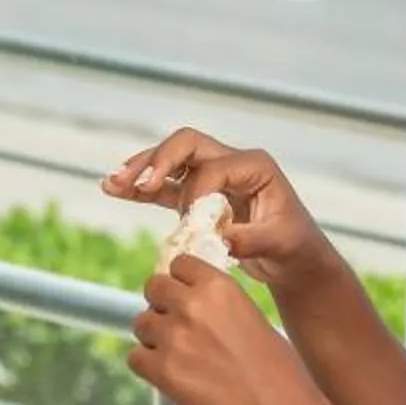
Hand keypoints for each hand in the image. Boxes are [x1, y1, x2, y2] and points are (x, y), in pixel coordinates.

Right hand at [103, 129, 341, 293]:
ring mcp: (212, 176)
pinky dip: (141, 189)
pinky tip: (112, 189)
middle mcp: (232, 162)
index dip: (196, 192)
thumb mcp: (279, 243)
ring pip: (170, 162)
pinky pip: (165, 187)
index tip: (190, 223)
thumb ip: (251, 238)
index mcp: (255, 165)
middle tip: (135, 182)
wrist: (293, 259)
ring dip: (141, 170)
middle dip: (157, 160)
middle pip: (186, 146)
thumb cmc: (293, 247)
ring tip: (112, 182)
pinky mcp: (199, 196)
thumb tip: (221, 237)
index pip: (214, 166)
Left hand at [129, 254, 323, 404]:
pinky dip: (148, 366)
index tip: (185, 296)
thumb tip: (187, 301)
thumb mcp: (250, 317)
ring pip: (141, 323)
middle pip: (153, 287)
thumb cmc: (276, 371)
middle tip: (177, 328)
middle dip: (162, 305)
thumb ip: (216, 305)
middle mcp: (192, 305)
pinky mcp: (161, 370)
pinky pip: (136, 357)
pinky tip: (172, 376)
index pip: (179, 264)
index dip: (180, 281)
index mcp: (219, 286)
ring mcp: (173, 337)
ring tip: (180, 357)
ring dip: (154, 337)